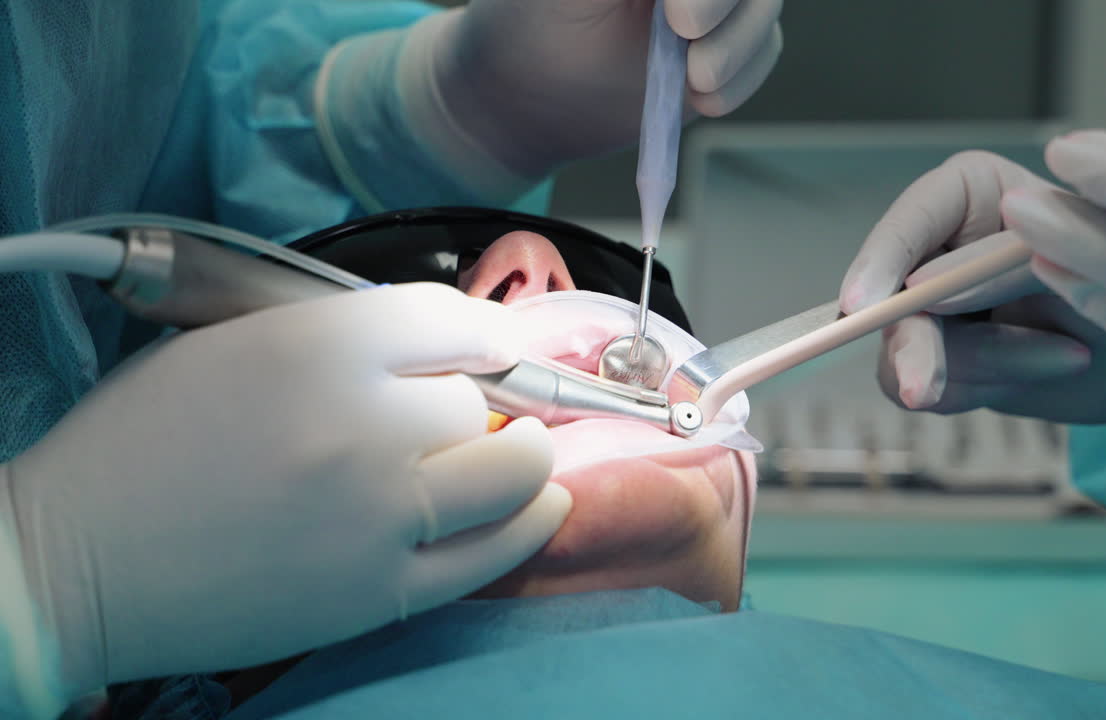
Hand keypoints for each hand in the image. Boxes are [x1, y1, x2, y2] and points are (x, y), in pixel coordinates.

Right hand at [1, 283, 571, 696]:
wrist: (78, 563)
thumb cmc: (142, 445)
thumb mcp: (229, 345)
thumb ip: (341, 336)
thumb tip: (445, 342)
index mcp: (313, 347)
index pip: (449, 317)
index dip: (477, 331)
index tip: (484, 345)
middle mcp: (360, 425)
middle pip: (477, 398)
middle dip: (471, 400)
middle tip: (447, 416)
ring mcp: (378, 516)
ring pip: (511, 469)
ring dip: (524, 455)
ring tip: (520, 452)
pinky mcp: (381, 592)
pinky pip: (494, 552)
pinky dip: (529, 521)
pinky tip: (540, 504)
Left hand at [424, 0, 782, 177]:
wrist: (541, 98)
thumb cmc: (541, 23)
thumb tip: (672, 2)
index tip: (678, 16)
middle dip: (726, 1)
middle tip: (684, 30)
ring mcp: (720, 0)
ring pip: (763, 7)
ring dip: (738, 45)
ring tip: (694, 80)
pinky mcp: (729, 46)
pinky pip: (762, 53)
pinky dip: (740, 79)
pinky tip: (702, 99)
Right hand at [837, 65, 1105, 446]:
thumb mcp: (1088, 253)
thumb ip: (1001, 265)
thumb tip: (920, 293)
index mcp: (973, 193)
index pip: (910, 218)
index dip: (880, 259)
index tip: (862, 306)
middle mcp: (943, 246)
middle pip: (891, 295)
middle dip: (914, 344)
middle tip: (922, 389)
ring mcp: (935, 309)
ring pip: (904, 349)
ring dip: (980, 366)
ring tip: (1067, 356)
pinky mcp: (940, 360)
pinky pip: (932, 387)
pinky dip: (987, 386)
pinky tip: (1048, 365)